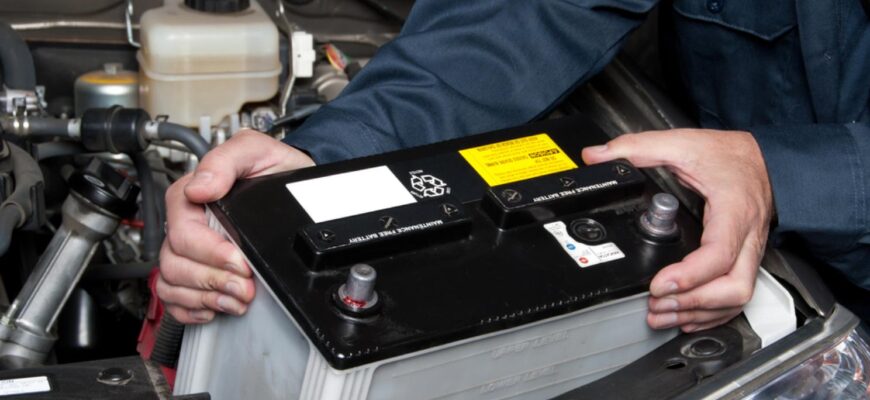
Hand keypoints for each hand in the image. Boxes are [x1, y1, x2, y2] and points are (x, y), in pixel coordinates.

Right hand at [157, 130, 314, 323]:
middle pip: (175, 263)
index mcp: (192, 196)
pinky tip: (216, 306)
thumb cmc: (275, 169)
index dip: (210, 252)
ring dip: (206, 297)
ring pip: (172, 283)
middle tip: (245, 286)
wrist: (296, 188)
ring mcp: (190, 250)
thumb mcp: (257, 150)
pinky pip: (175, 298)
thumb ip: (227, 160)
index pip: (182, 232)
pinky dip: (192, 309)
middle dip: (212, 280)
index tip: (239, 261)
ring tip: (237, 298)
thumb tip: (201, 187)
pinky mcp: (198, 270)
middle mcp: (188, 224)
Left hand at [582, 129, 773, 331]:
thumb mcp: (682, 143)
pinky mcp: (747, 259)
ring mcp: (750, 251)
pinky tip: (687, 315)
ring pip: (737, 297)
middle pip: (734, 287)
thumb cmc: (730, 155)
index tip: (658, 284)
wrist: (766, 157)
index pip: (719, 254)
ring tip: (662, 314)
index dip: (689, 276)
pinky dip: (712, 312)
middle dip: (693, 303)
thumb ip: (637, 147)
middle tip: (656, 304)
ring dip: (699, 313)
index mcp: (733, 211)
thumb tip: (596, 156)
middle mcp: (747, 237)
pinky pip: (737, 295)